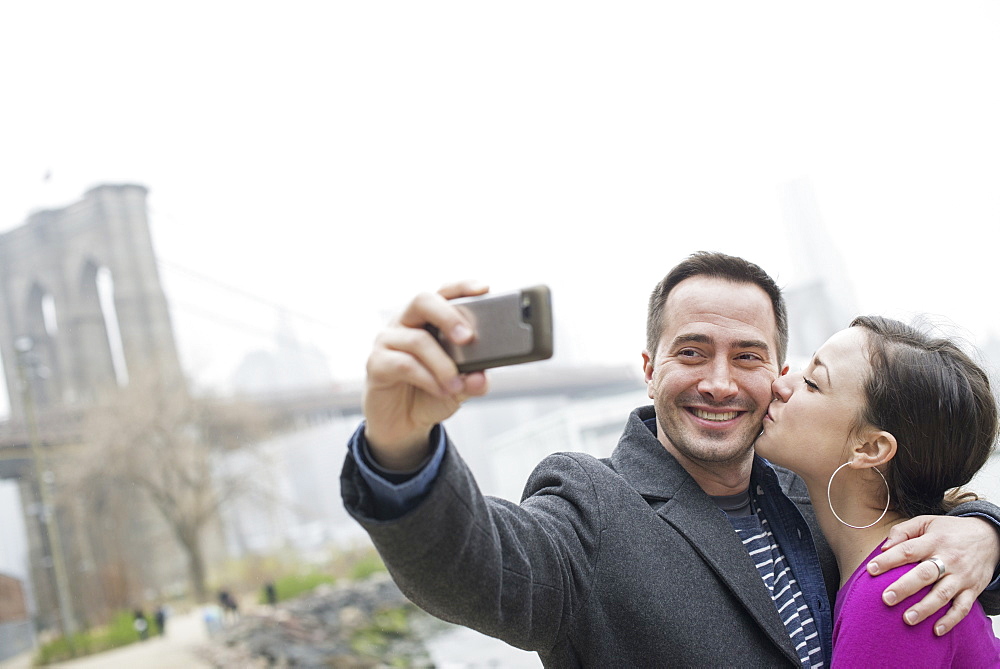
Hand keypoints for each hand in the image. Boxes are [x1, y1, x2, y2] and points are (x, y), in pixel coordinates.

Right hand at [363, 281, 490, 469]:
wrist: (403, 424)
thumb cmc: (430, 394)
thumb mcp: (460, 387)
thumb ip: (473, 380)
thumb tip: (480, 378)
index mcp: (429, 320)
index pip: (444, 293)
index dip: (462, 287)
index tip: (483, 288)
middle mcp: (406, 323)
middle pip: (423, 300)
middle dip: (448, 316)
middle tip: (467, 338)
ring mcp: (388, 341)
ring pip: (417, 340)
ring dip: (443, 364)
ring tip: (456, 385)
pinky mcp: (376, 363)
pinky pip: (404, 364)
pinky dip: (427, 378)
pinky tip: (440, 390)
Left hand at [867, 515, 999, 635]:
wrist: (989, 537)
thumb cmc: (949, 531)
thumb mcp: (927, 522)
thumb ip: (903, 531)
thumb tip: (884, 547)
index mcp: (934, 541)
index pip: (908, 550)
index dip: (888, 560)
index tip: (870, 569)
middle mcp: (948, 559)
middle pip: (925, 574)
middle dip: (904, 588)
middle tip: (886, 599)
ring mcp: (962, 576)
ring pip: (943, 594)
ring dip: (925, 608)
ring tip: (907, 619)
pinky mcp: (973, 590)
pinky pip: (962, 608)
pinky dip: (951, 620)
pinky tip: (936, 630)